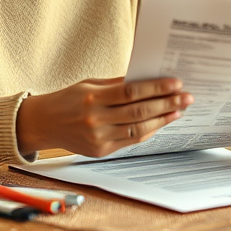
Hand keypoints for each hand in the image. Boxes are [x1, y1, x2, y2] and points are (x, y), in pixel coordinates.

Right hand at [16, 77, 192, 157]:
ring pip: (138, 129)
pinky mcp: (101, 151)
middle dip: (167, 104)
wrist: (43, 124)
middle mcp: (95, 120)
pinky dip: (148, 132)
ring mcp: (98, 138)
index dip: (156, 88)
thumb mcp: (89, 84)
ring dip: (162, 119)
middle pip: (139, 111)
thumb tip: (148, 79)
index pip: (131, 92)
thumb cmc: (68, 99)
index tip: (176, 83)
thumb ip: (117, 84)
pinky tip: (160, 123)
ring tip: (179, 110)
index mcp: (92, 98)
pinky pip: (131, 141)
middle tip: (187, 97)